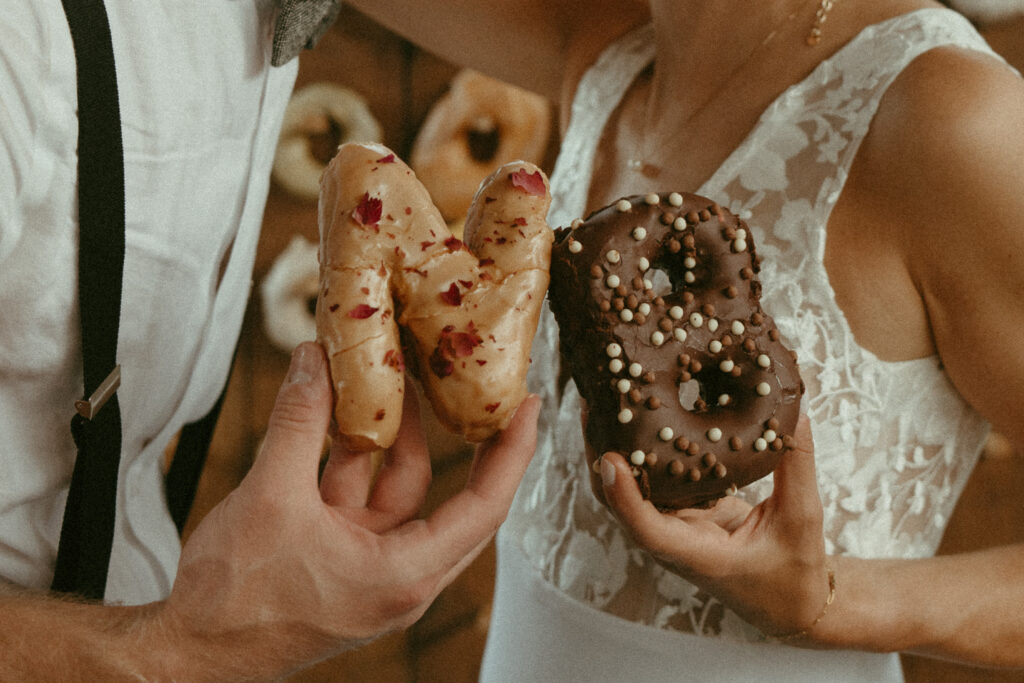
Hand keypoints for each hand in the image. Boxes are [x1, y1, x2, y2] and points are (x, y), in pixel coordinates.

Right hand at [159, 342, 539, 677]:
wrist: (188, 652)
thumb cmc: (235, 603)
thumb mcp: (271, 496)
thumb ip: (297, 423)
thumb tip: (311, 363)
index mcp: (404, 574)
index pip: (485, 507)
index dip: (512, 453)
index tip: (529, 409)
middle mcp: (399, 574)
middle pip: (452, 497)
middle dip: (460, 439)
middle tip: (475, 390)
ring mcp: (369, 565)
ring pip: (398, 490)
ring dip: (391, 436)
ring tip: (388, 380)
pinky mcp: (339, 558)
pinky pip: (360, 498)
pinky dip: (350, 456)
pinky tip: (337, 414)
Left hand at [597, 415, 832, 638]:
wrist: (790, 602)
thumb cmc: (795, 572)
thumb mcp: (803, 520)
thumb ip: (796, 468)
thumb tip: (795, 415)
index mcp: (698, 556)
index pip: (648, 531)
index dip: (624, 497)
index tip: (610, 460)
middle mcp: (673, 541)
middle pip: (619, 502)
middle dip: (600, 456)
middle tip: (593, 403)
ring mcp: (672, 526)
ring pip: (626, 489)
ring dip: (612, 447)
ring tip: (603, 399)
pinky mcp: (679, 511)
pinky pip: (649, 480)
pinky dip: (639, 450)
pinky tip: (636, 413)